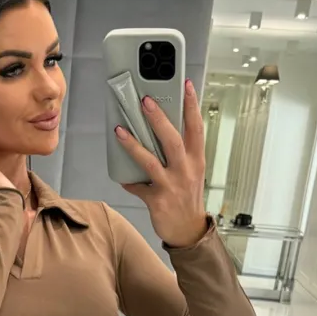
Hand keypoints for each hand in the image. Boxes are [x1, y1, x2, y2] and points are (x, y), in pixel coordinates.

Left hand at [115, 79, 207, 247]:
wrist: (188, 230)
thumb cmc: (187, 197)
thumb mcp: (191, 172)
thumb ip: (179, 153)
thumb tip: (158, 131)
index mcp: (196, 160)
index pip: (196, 127)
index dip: (192, 105)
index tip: (187, 85)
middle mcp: (186, 170)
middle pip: (173, 139)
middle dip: (159, 119)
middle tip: (145, 100)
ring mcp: (172, 185)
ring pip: (151, 160)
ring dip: (133, 144)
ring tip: (120, 130)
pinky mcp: (158, 200)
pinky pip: (138, 187)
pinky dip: (128, 180)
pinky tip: (121, 175)